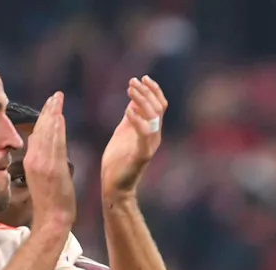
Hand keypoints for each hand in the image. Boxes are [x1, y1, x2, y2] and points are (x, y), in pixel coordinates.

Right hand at [24, 92, 75, 229]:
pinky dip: (55, 128)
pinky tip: (59, 116)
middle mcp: (34, 160)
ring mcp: (42, 163)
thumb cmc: (50, 202)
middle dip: (48, 110)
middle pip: (41, 130)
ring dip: (52, 114)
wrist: (52, 220)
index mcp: (31, 161)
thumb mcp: (41, 177)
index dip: (44, 118)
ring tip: (57, 99)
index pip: (38, 134)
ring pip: (47, 133)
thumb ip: (41, 159)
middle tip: (55, 95)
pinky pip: (54, 143)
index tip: (50, 104)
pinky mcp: (52, 168)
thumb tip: (38, 142)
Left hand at [100, 76, 167, 196]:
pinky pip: (144, 134)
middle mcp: (155, 137)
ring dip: (142, 100)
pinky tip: (127, 111)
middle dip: (146, 91)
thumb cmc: (118, 161)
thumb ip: (131, 117)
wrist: (114, 185)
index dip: (153, 90)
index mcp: (152, 130)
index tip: (141, 77)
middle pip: (159, 108)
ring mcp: (150, 146)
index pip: (160, 105)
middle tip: (132, 82)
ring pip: (154, 117)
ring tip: (130, 90)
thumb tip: (133, 100)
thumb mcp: (124, 132)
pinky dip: (137, 120)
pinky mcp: (141, 155)